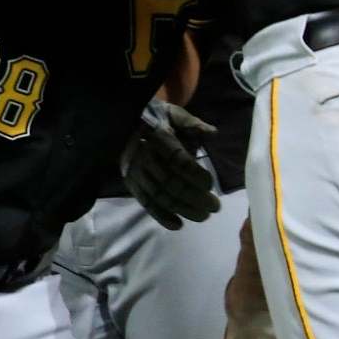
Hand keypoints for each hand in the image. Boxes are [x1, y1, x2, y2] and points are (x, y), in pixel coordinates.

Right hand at [120, 99, 220, 229]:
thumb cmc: (155, 118)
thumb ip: (192, 123)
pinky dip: (160, 216)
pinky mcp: (131, 184)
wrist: (123, 123)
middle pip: (169, 182)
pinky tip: (177, 225)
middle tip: (215, 206)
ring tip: (203, 216)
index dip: (194, 174)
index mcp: (157, 139)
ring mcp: (135, 173)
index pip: (177, 161)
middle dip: (194, 197)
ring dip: (182, 209)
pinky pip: (145, 202)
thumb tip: (212, 133)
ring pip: (159, 195)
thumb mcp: (174, 114)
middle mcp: (144, 158)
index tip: (210, 184)